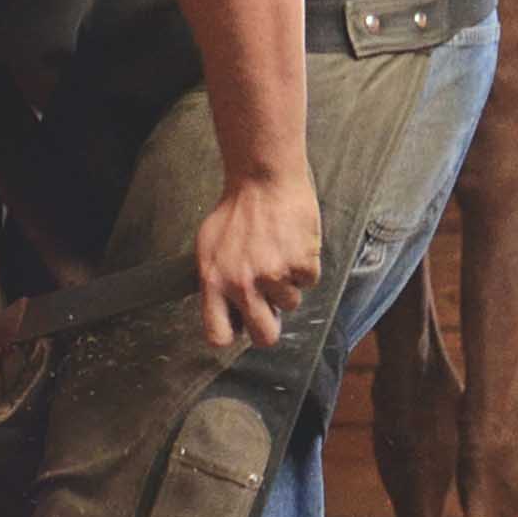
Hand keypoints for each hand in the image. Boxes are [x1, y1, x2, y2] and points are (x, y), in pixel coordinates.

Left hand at [196, 171, 321, 348]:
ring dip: (287, 285)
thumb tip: (226, 310)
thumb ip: (215, 281)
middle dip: (270, 327)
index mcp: (213, 282)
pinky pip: (308, 281)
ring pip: (290, 304)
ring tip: (279, 255)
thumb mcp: (208, 247)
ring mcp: (274, 276)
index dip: (231, 336)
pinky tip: (293, 244)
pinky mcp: (302, 265)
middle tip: (271, 311)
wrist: (263, 180)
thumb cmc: (235, 210)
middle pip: (263, 336)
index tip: (239, 328)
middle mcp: (242, 285)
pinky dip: (305, 266)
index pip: (218, 335)